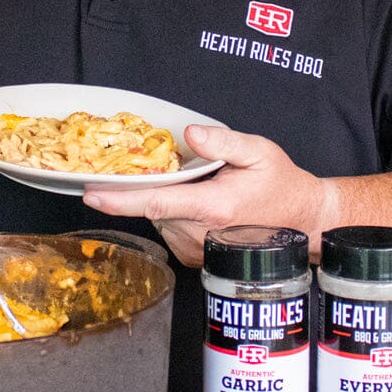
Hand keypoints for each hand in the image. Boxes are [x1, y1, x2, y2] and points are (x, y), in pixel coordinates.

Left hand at [82, 125, 333, 266]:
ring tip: (194, 185)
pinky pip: (168, 228)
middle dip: (147, 185)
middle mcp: (199, 233)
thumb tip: (190, 134)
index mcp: (213, 207)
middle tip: (162, 166)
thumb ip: (223, 141)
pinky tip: (195, 202)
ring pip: (158, 218)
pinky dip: (172, 213)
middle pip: (152, 206)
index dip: (120, 199)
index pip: (156, 202)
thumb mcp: (260, 151)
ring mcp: (195, 250)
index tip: (91, 193)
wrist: (301, 223)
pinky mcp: (193, 257)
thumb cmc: (280, 184)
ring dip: (163, 199)